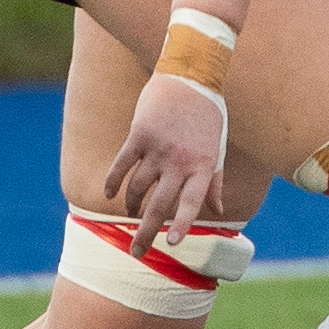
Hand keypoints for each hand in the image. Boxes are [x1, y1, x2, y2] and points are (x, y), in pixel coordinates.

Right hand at [99, 69, 237, 241]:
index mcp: (203, 166)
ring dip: (132, 206)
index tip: (171, 245)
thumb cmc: (208, 114)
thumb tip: (218, 211)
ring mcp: (158, 148)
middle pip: (160, 205)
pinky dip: (113, 181)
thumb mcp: (218, 148)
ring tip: (132, 213)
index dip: (181, 225)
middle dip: (146, 233)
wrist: (190, 75)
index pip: (192, 204)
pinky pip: (121, 165)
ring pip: (138, 188)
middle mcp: (180, 161)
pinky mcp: (139, 135)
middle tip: (136, 253)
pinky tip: (110, 194)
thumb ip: (215, 182)